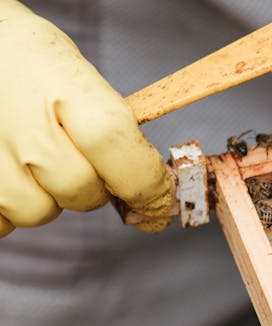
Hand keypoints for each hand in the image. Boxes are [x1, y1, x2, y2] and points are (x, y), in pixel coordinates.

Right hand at [0, 0, 174, 238]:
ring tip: (24, 156)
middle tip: (69, 158)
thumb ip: (111, 127)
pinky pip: (0, 222)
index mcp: (68, 91)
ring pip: (38, 212)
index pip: (121, 154)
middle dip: (89, 188)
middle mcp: (26, 128)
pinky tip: (2, 170)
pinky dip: (4, 207)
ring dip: (41, 196)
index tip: (160, 199)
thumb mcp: (73, 72)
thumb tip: (155, 188)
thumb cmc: (23, 60)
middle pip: (82, 194)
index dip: (147, 185)